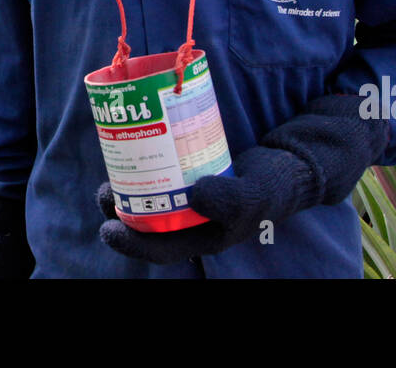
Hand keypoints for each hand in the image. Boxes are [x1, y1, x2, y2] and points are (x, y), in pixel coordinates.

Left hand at [97, 94, 388, 264]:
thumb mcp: (256, 195)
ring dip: (130, 188)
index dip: (132, 243)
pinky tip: (136, 147)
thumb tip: (195, 196)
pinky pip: (164, 173)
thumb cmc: (274, 185)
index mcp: (204, 236)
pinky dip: (148, 164)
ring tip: (112, 172)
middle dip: (122, 211)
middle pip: (149, 222)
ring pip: (152, 198)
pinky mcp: (193, 172)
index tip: (108, 227)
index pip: (161, 248)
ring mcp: (192, 197)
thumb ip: (232, 200)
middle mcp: (193, 220)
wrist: (290, 163)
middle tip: (104, 192)